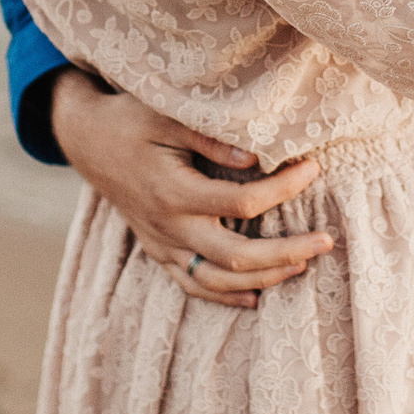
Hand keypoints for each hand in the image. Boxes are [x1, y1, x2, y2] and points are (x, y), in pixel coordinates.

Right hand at [47, 69, 331, 308]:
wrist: (87, 140)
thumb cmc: (130, 119)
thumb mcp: (166, 115)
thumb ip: (210, 137)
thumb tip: (256, 158)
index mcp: (173, 191)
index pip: (241, 201)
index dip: (283, 188)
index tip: (313, 168)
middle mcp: (168, 227)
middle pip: (236, 256)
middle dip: (286, 253)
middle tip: (326, 240)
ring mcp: (161, 244)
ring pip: (217, 280)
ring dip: (264, 278)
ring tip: (304, 265)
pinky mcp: (157, 251)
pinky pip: (193, 285)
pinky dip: (225, 296)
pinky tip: (255, 297)